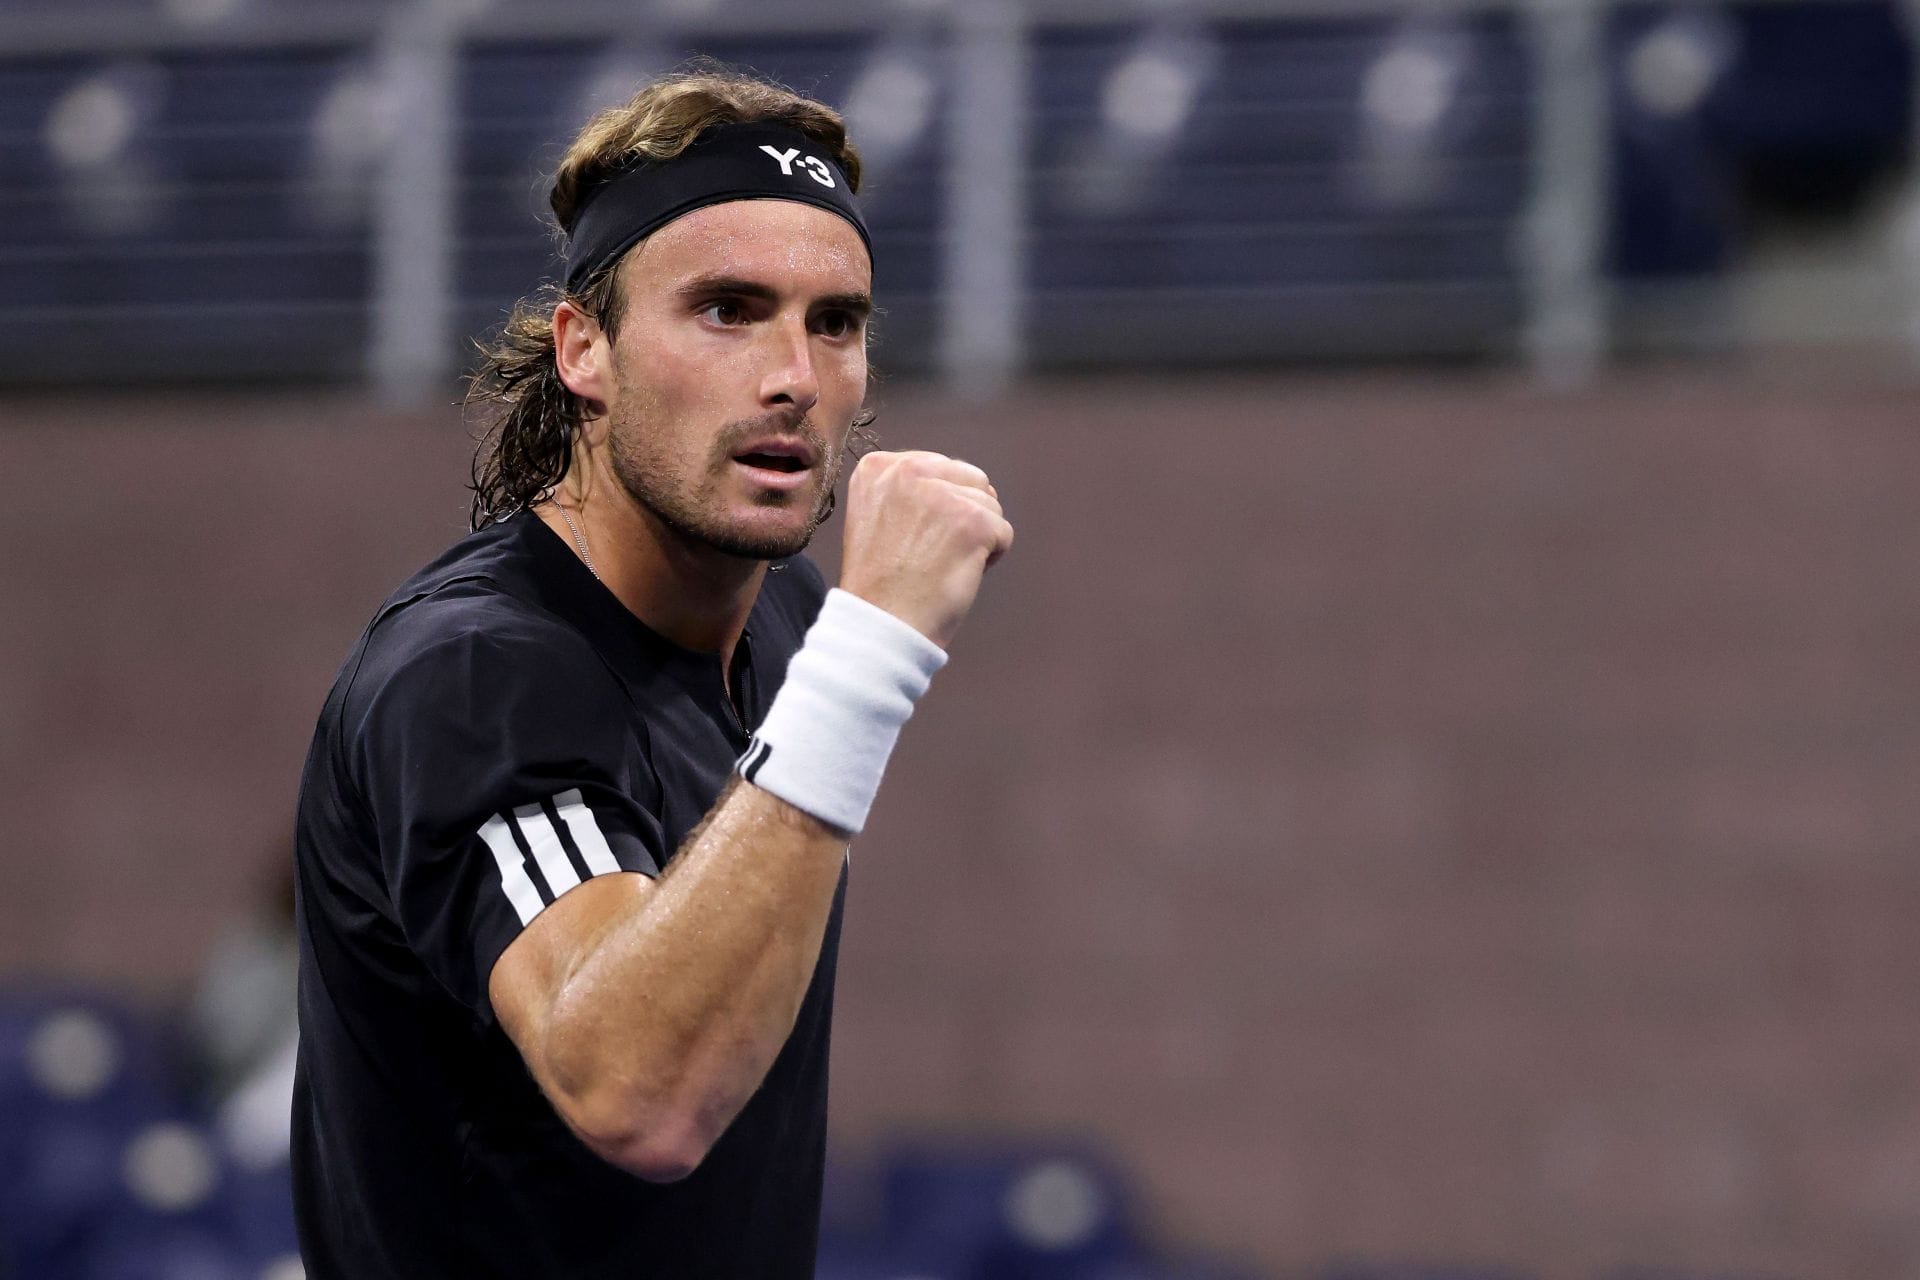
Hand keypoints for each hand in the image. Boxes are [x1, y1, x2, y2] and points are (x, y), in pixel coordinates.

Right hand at [837, 450, 1014, 648]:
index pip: (938, 467)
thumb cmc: (882, 583)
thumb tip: (975, 484)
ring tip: (940, 564)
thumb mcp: (877, 516)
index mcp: (878, 467)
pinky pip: (1004, 533)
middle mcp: (907, 471)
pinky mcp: (972, 521)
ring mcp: (942, 494)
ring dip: (977, 538)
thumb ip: (911, 490)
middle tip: (930, 553)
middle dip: (963, 517)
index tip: (912, 538)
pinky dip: (990, 558)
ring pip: (989, 506)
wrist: (882, 624)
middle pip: (969, 480)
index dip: (938, 508)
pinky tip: (957, 573)